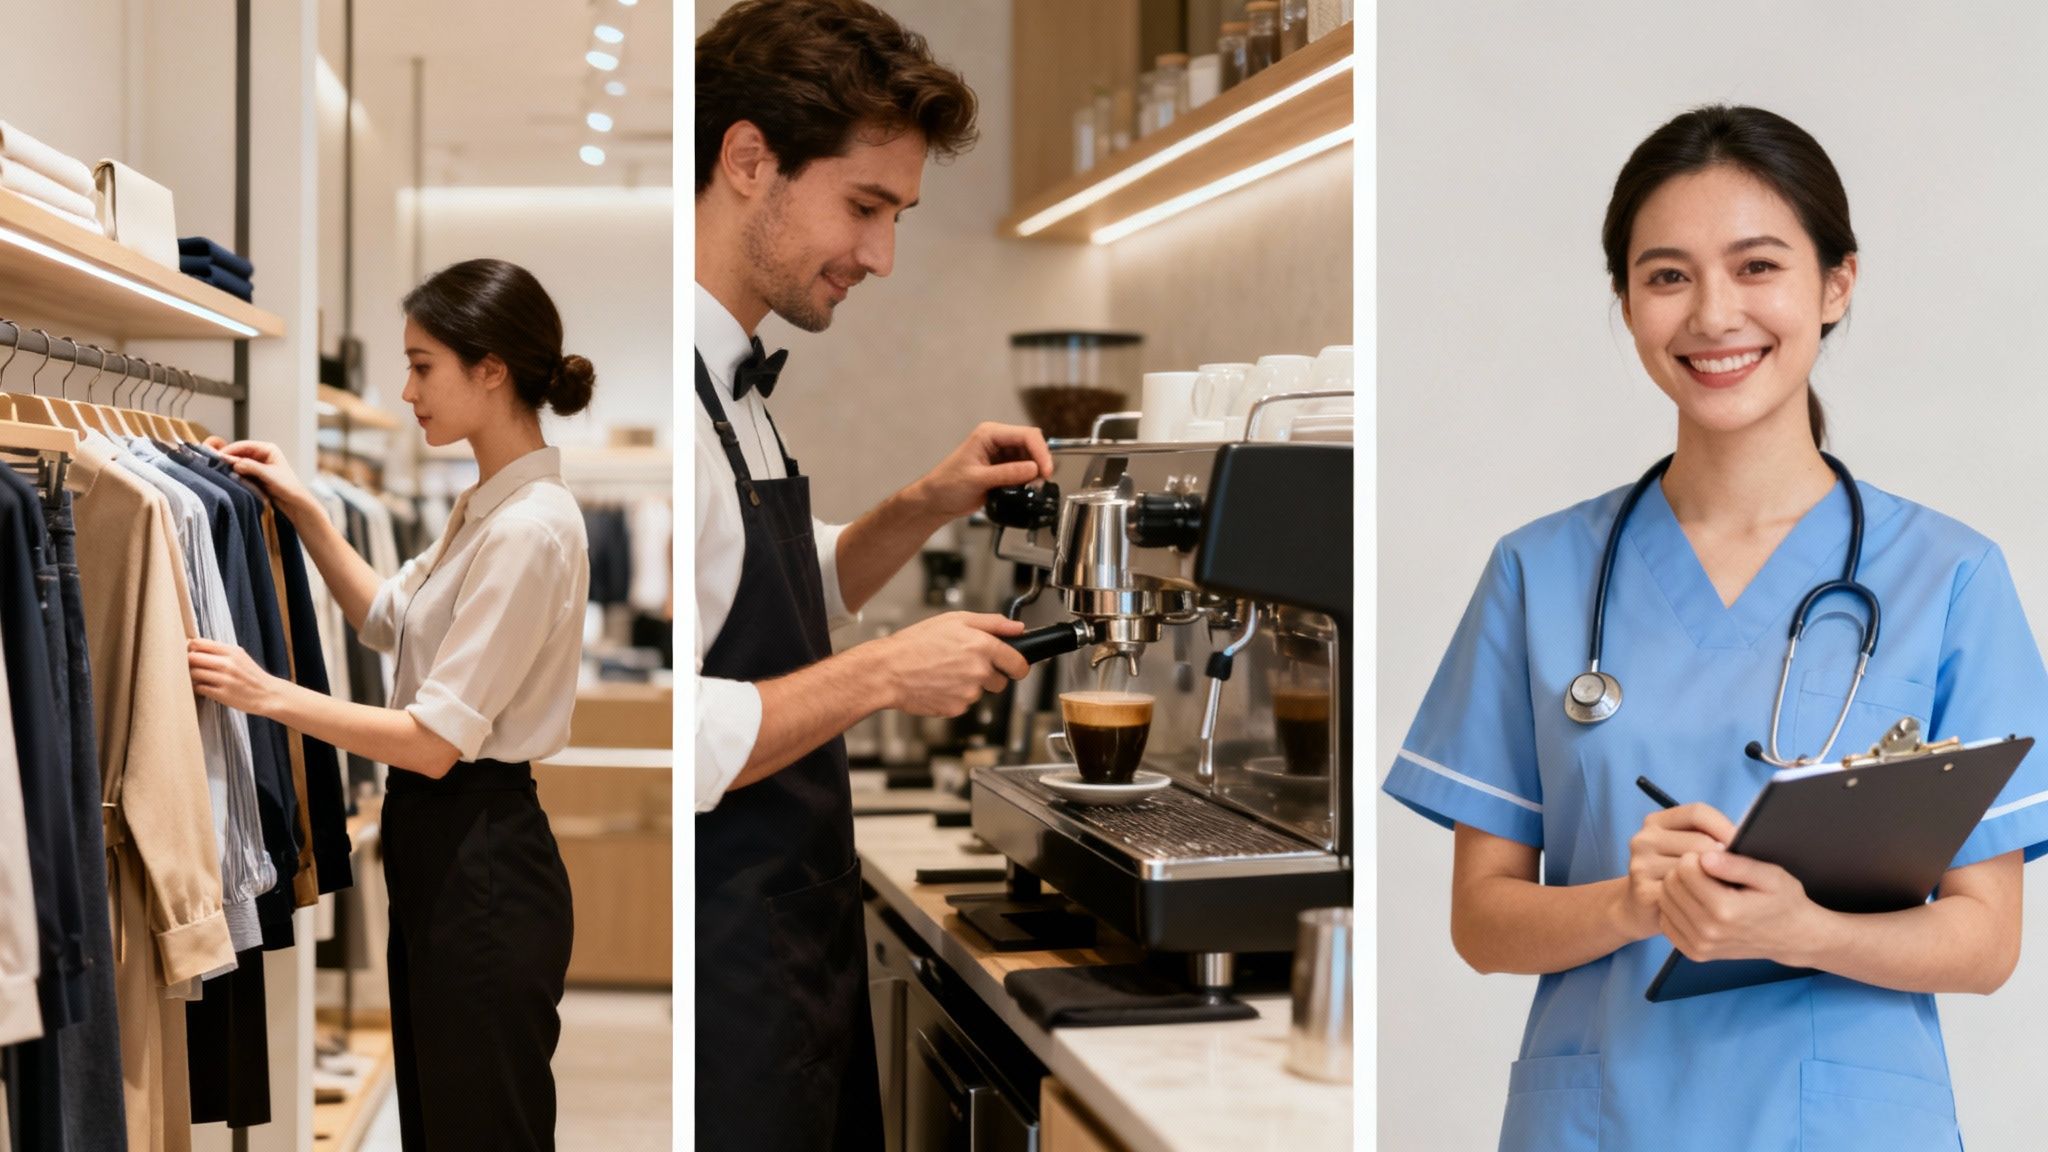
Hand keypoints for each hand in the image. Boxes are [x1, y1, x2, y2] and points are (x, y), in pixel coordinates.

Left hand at [187, 637, 284, 715]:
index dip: (190, 647)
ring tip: (199, 678)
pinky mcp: (222, 694)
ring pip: (194, 673)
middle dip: (188, 662)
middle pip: (192, 657)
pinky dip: (199, 687)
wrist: (268, 694)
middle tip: (192, 667)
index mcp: (232, 651)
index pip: (199, 643)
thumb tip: (193, 646)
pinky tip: (205, 687)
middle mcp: (228, 664)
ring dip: (193, 676)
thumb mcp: (240, 656)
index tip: (190, 653)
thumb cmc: (251, 675)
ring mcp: (225, 679)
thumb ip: (219, 651)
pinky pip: (199, 688)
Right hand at [210, 438, 315, 521]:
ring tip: (219, 470)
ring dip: (230, 466)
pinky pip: (241, 471)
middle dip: (228, 458)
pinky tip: (227, 476)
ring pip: (239, 462)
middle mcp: (262, 454)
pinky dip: (234, 473)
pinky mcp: (255, 474)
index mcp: (268, 449)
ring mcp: (258, 464)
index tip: (218, 456)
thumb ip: (251, 467)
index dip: (231, 450)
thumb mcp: (268, 475)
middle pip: (240, 453)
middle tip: (215, 464)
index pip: (244, 446)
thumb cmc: (287, 486)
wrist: (294, 502)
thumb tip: (234, 463)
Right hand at [868, 612, 1029, 716]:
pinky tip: (938, 683)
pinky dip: (954, 696)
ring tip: (944, 671)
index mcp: (983, 646)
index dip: (1018, 665)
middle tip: (964, 663)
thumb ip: (992, 623)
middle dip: (989, 674)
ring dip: (969, 684)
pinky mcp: (956, 709)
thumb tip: (1017, 627)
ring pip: (980, 692)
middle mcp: (980, 671)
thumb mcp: (955, 620)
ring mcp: (969, 693)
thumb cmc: (916, 644)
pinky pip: (963, 703)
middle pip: (1001, 681)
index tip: (1014, 666)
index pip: (1019, 664)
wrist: (888, 671)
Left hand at [906, 423, 1053, 520]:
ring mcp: (1001, 454)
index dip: (1040, 451)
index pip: (1025, 435)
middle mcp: (997, 440)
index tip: (1046, 470)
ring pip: (1030, 458)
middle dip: (1039, 462)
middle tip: (1041, 481)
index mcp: (989, 434)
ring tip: (1032, 487)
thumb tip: (1033, 469)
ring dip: (1035, 472)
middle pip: (1031, 444)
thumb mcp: (978, 479)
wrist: (937, 501)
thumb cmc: (947, 485)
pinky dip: (1029, 479)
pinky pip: (1024, 470)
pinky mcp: (1004, 468)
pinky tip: (1025, 489)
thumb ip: (1006, 473)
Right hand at [1615, 802, 1735, 939]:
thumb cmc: (1675, 873)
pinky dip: (1701, 896)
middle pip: (1699, 841)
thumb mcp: (1684, 847)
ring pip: (1694, 868)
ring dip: (1714, 879)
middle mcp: (1644, 840)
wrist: (1640, 907)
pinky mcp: (1644, 891)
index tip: (1743, 843)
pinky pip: (1686, 890)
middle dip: (1723, 857)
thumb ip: (1706, 836)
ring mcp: (1641, 865)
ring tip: (1725, 887)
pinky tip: (1708, 902)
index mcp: (1655, 822)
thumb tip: (1746, 838)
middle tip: (1739, 871)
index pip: (1697, 813)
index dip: (1724, 826)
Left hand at [1657, 849, 1824, 964]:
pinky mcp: (1694, 953)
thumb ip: (1738, 865)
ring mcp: (1700, 945)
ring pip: (1664, 901)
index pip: (1684, 869)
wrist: (1792, 938)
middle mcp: (1708, 931)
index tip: (1712, 858)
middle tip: (1707, 872)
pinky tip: (1696, 904)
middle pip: (1670, 885)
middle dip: (1684, 871)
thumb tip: (1705, 857)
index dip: (1695, 857)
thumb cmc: (1784, 902)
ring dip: (1678, 889)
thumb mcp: (1771, 876)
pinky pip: (1666, 921)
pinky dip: (1676, 909)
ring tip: (1703, 887)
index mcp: (1725, 909)